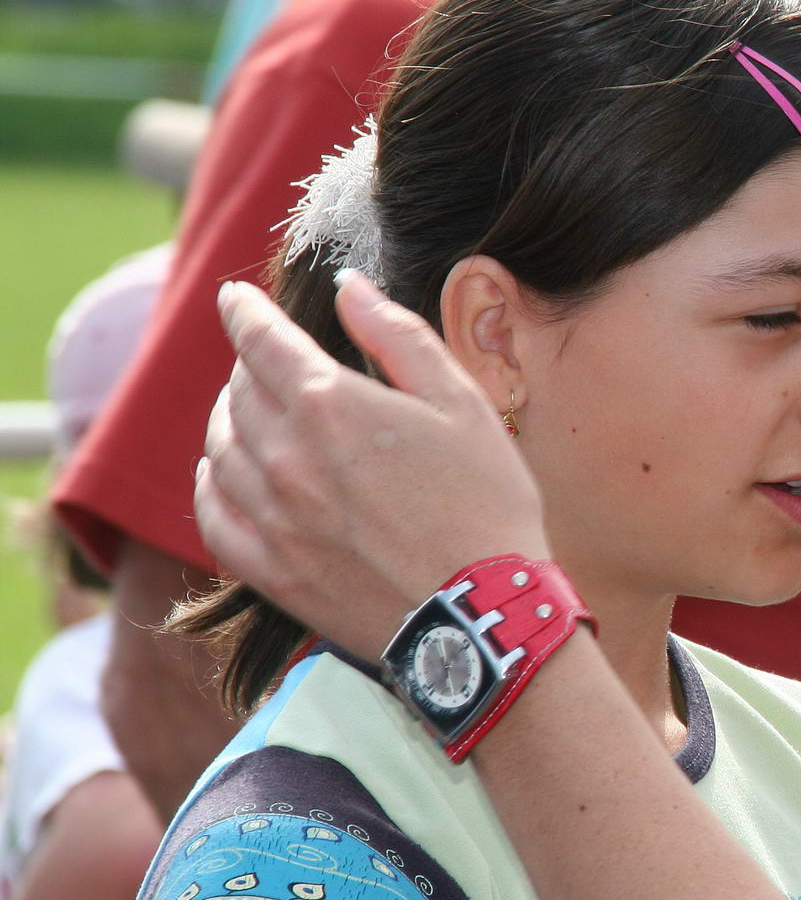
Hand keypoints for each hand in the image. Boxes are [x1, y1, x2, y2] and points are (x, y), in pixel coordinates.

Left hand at [196, 273, 549, 658]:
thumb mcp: (461, 402)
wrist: (482, 611)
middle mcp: (285, 455)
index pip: (262, 340)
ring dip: (229, 418)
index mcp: (331, 404)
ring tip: (249, 410)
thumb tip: (349, 288)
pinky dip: (213, 480)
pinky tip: (224, 471)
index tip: (236, 296)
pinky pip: (215, 512)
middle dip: (249, 364)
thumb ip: (397, 337)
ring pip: (220, 447)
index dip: (245, 311)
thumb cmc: (488, 501)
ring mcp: (271, 516)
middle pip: (239, 391)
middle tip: (267, 358)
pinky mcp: (270, 569)